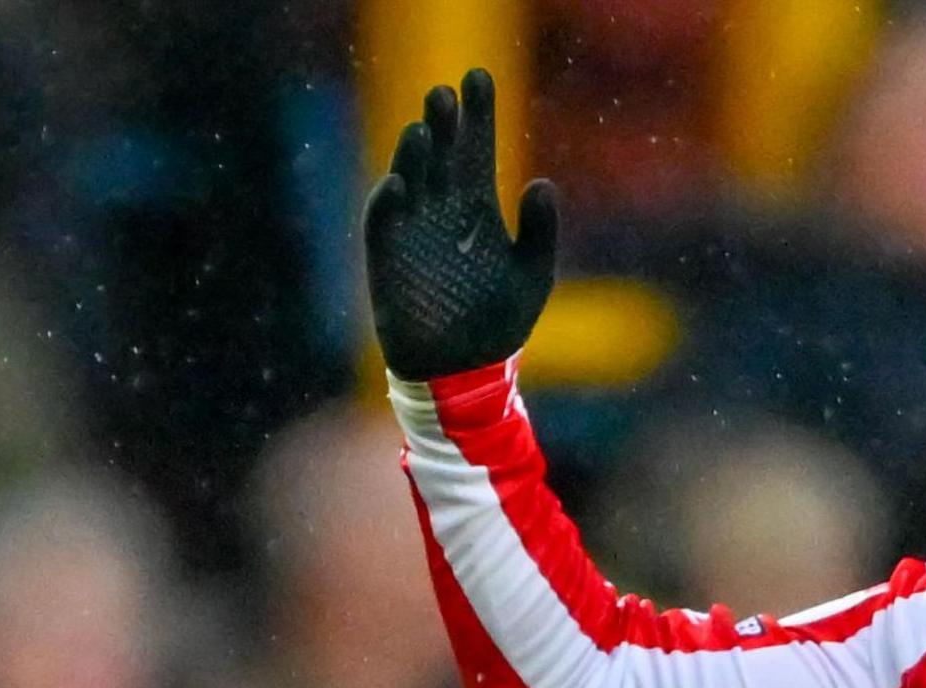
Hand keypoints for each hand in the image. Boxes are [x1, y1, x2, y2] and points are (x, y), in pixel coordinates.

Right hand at [363, 69, 558, 380]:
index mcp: (477, 209)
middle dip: (444, 124)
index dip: (478, 115)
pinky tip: (401, 182)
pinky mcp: (387, 259)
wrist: (464, 372)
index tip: (480, 76)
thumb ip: (538, 232)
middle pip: (441, 156)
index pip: (476, 150)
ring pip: (411, 180)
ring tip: (425, 129)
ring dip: (416, 155)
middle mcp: (441, 212)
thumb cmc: (498, 323)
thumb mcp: (531, 276)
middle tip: (447, 92)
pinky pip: (384, 223)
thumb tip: (542, 183)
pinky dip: (390, 202)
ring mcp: (412, 232)